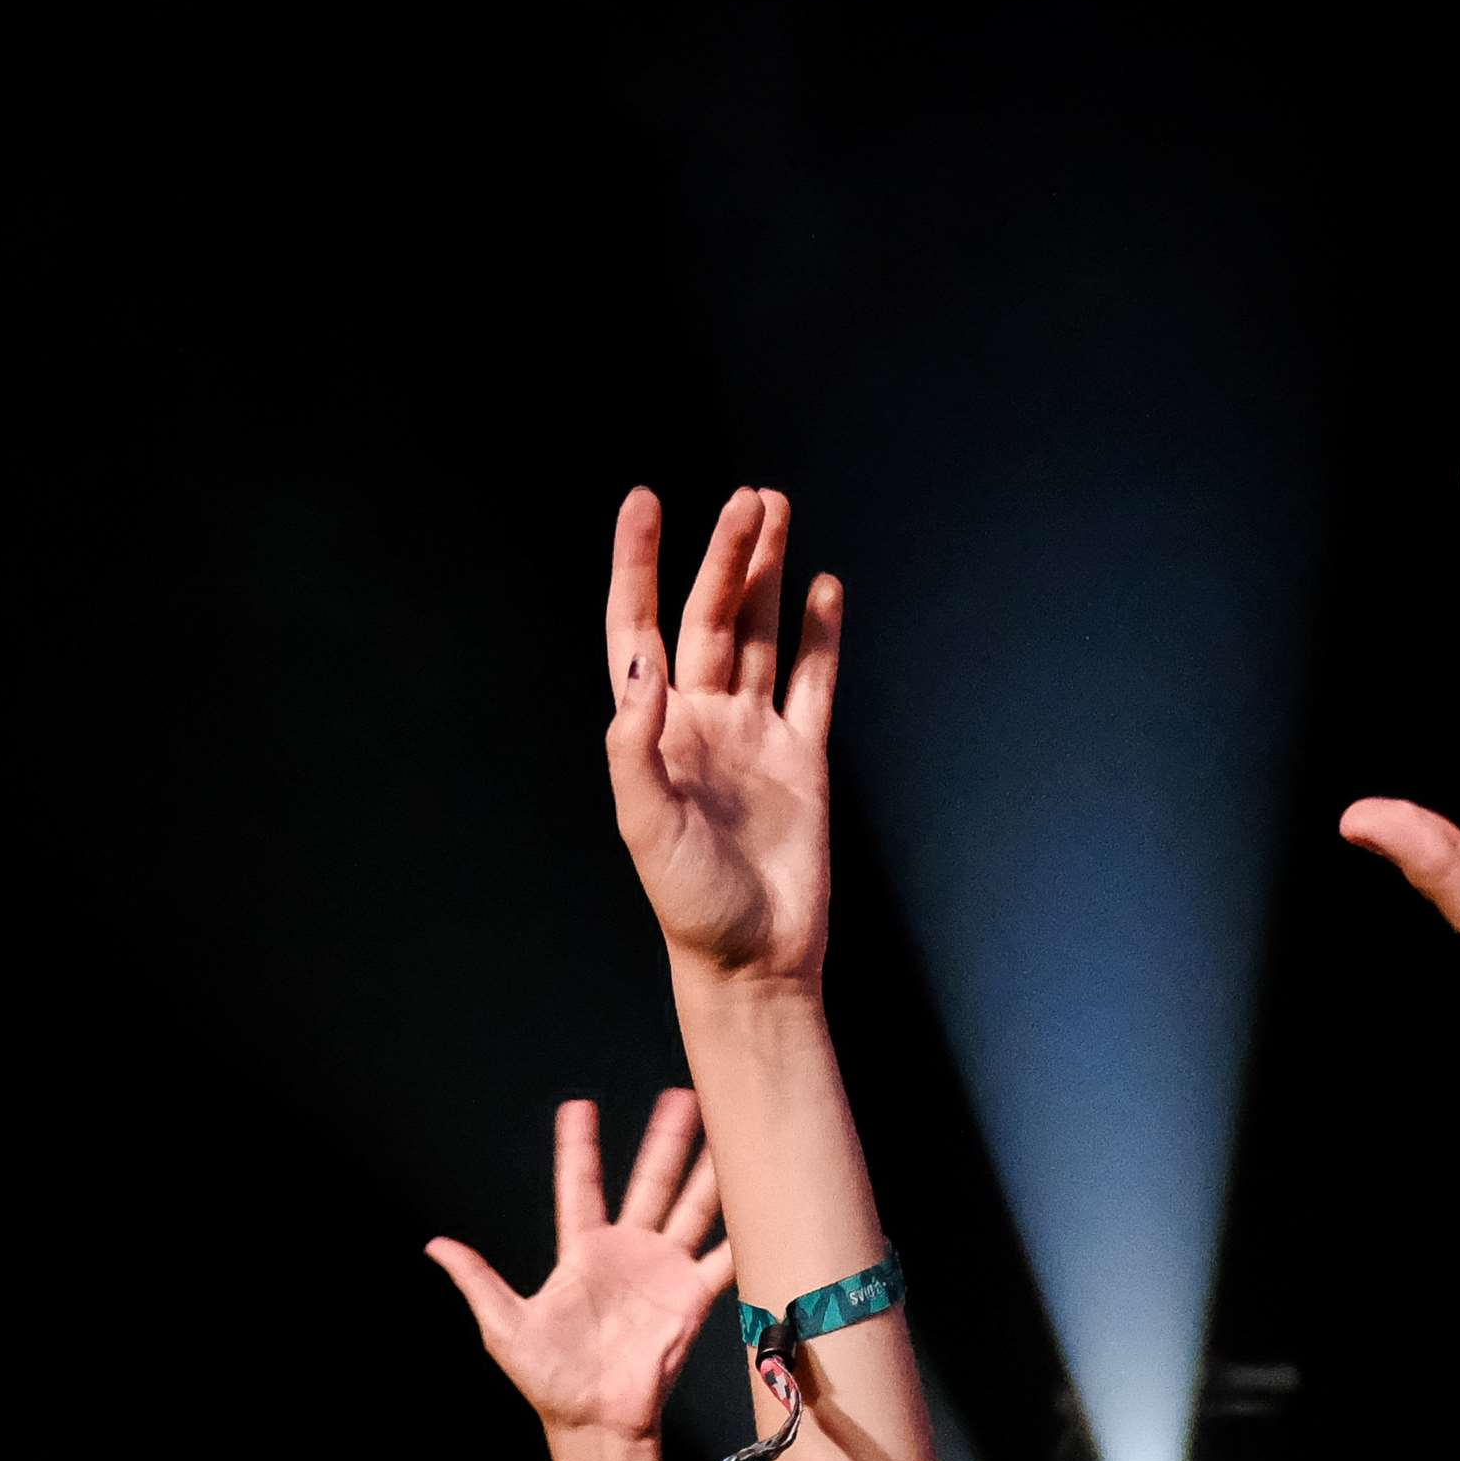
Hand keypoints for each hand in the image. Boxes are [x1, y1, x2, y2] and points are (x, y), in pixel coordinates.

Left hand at [431, 1091, 729, 1441]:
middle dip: (665, 1141)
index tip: (579, 1107)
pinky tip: (760, 1201)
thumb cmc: (548, 1382)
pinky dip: (741, 1234)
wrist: (594, 1426)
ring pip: (690, 1208)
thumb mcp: (503, 1326)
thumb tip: (434, 1244)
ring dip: (707, 1170)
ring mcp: (662, 1273)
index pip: (579, 1188)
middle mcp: (626, 1255)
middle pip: (648, 1183)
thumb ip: (477, 1280)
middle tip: (682, 1096)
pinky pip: (719, 1260)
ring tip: (728, 1129)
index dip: (578, 1149)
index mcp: (581, 1254)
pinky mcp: (690, 1300)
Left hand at [602, 486, 841, 991]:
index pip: (639, 629)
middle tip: (749, 499)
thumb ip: (636, 745)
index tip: (645, 502)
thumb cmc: (691, 906)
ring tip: (774, 509)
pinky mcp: (805, 757)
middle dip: (727, 555)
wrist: (756, 961)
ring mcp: (756, 735)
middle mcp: (703, 722)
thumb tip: (643, 663)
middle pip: (710, 616)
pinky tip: (823, 588)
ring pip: (760, 634)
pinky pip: (814, 681)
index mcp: (655, 732)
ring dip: (766, 575)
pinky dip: (820, 635)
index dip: (638, 566)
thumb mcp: (646, 826)